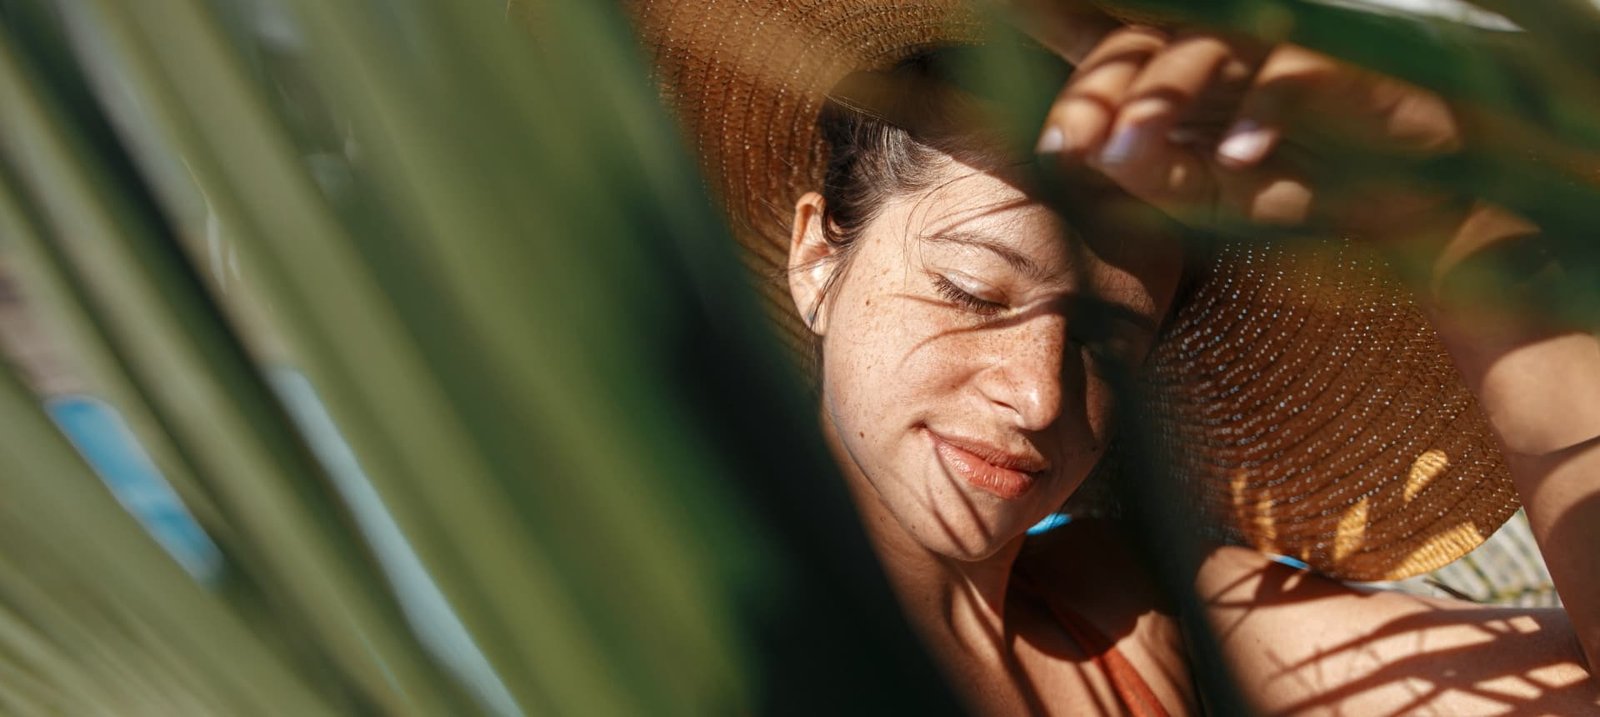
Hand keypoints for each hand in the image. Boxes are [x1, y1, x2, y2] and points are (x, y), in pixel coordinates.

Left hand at [1036, 25, 1464, 236]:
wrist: (1407, 204)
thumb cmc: (1298, 186)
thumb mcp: (1207, 200)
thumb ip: (1149, 176)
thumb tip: (1097, 151)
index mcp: (1168, 80)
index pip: (1099, 43)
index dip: (1052, 16)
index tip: (1005, 5)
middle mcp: (1211, 53)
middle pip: (1136, 48)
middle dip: (1095, 93)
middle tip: (1066, 141)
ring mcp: (1270, 51)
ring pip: (1201, 49)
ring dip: (1162, 98)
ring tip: (1130, 150)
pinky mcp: (1334, 64)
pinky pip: (1289, 75)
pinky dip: (1263, 112)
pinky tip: (1241, 154)